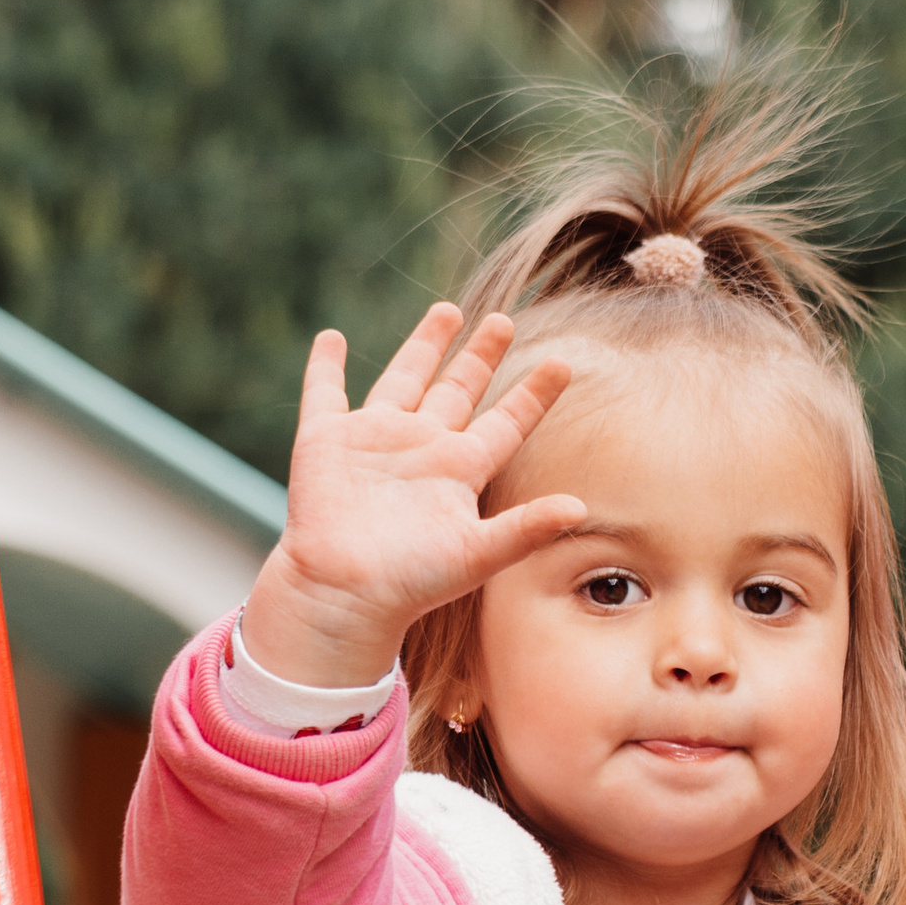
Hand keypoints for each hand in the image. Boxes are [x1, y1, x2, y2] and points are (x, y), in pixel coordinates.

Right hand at [241, 308, 585, 687]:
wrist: (346, 593)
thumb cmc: (413, 581)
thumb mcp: (478, 553)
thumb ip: (527, 529)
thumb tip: (581, 508)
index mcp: (460, 470)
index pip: (506, 422)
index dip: (533, 394)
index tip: (562, 364)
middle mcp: (422, 448)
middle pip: (459, 390)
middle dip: (480, 356)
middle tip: (503, 320)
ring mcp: (374, 440)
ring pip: (405, 378)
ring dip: (424, 345)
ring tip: (448, 311)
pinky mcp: (327, 440)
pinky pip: (325, 393)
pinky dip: (324, 366)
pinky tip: (331, 338)